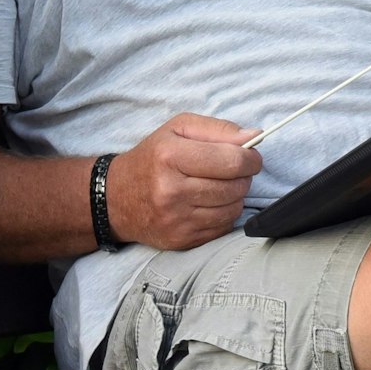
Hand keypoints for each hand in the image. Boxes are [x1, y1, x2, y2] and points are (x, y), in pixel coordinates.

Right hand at [108, 114, 260, 249]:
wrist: (115, 199)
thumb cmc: (152, 158)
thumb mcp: (178, 129)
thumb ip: (218, 129)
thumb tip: (254, 136)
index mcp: (170, 157)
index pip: (232, 161)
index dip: (251, 158)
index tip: (251, 156)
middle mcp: (172, 191)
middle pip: (236, 186)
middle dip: (244, 176)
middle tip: (234, 170)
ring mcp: (177, 219)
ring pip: (234, 208)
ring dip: (236, 196)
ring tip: (220, 185)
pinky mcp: (182, 240)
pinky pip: (224, 227)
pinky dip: (225, 214)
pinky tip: (210, 203)